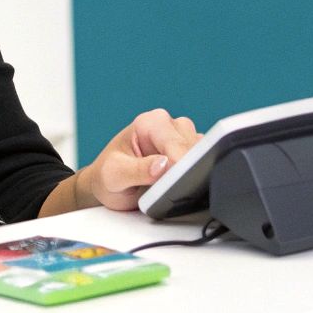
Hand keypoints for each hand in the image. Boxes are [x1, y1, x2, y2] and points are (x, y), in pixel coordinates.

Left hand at [77, 108, 202, 210]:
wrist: (107, 184)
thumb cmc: (108, 175)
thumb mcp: (114, 175)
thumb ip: (137, 170)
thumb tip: (162, 165)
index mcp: (149, 122)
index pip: (176, 144)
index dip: (178, 167)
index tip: (174, 184)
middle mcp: (168, 124)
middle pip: (193, 148)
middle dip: (185, 171)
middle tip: (166, 189)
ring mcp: (181, 137)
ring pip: (202, 154)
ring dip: (191, 174)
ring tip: (166, 186)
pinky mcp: (190, 151)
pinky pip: (205, 161)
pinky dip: (196, 175)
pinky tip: (178, 184)